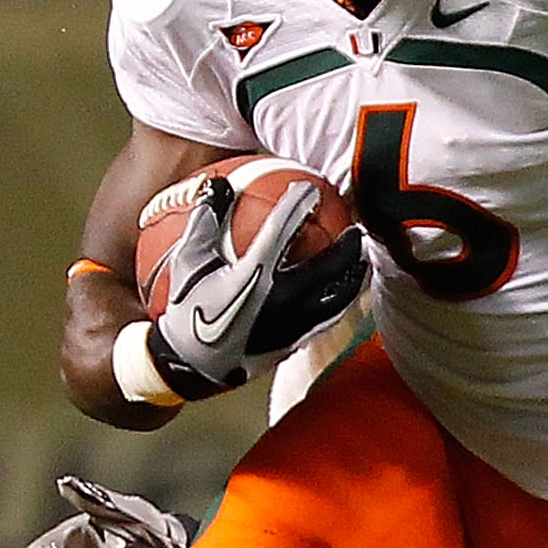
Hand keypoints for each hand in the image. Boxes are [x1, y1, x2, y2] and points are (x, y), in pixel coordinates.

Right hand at [148, 176, 366, 397]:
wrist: (190, 364)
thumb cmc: (187, 308)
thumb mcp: (188, 262)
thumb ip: (205, 220)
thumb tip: (218, 183)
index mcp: (252, 275)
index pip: (283, 229)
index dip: (298, 204)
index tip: (311, 188)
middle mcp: (280, 299)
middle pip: (329, 266)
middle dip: (347, 245)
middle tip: (355, 230)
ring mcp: (292, 324)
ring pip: (338, 297)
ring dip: (354, 276)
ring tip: (360, 262)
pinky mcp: (296, 343)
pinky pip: (328, 319)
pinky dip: (340, 301)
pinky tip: (342, 293)